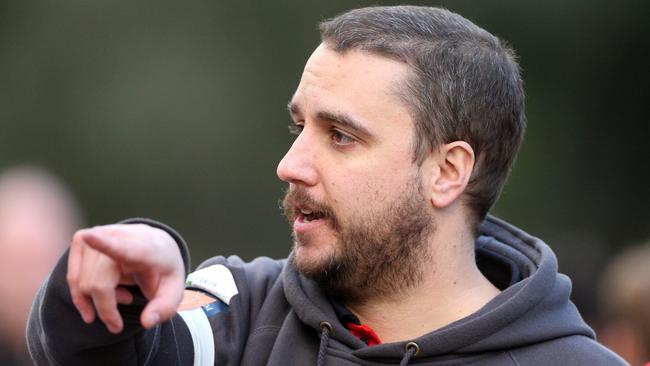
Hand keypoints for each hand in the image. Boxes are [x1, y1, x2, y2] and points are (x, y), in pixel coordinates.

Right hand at [67, 224, 184, 333]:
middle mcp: (120, 236)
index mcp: (146, 248)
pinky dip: (84, 294)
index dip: (105, 244)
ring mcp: (98, 234)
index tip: (89, 237)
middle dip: (105, 310)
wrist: (154, 245)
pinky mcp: (82, 239)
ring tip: (121, 297)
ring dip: (97, 300)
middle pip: (99, 283)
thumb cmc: (162, 270)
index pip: (124, 247)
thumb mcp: (173, 291)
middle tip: (117, 325)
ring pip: (83, 282)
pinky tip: (105, 294)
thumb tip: (147, 322)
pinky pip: (73, 277)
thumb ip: (164, 308)